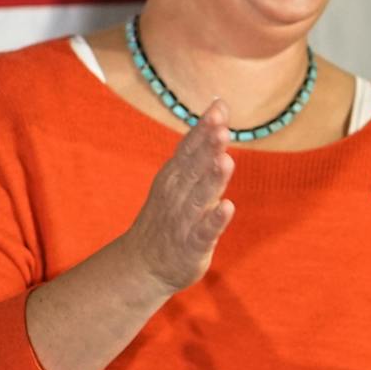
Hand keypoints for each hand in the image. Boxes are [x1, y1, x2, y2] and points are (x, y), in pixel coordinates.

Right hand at [120, 100, 236, 295]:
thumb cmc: (170, 214)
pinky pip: (204, 231)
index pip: (189, 147)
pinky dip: (214, 220)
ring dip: (212, 179)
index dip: (203, 129)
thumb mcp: (179, 175)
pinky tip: (227, 208)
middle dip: (208, 148)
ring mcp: (184, 220)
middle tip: (221, 128)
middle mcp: (178, 194)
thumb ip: (200, 142)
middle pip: (194, 168)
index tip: (218, 108)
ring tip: (225, 161)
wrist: (143, 265)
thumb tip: (218, 105)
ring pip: (200, 197)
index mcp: (175, 175)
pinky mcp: (192, 245)